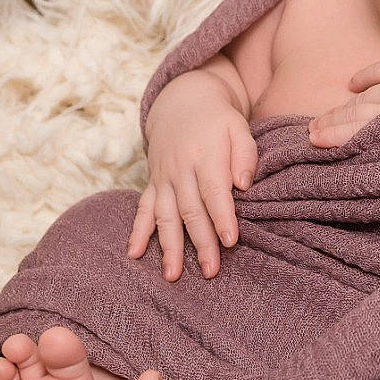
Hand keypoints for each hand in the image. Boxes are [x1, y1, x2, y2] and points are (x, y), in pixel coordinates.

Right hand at [127, 71, 257, 281]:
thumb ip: (244, 155)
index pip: (214, 192)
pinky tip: (134, 253)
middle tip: (211, 271)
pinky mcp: (153, 184)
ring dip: (169, 247)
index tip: (230, 240)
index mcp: (205, 157)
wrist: (182, 104)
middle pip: (191, 211)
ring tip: (172, 275)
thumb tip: (245, 184)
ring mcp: (164, 179)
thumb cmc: (218, 121)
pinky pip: (143, 209)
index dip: (222, 217)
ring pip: (165, 217)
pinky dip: (138, 231)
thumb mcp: (238, 127)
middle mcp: (181, 171)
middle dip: (201, 243)